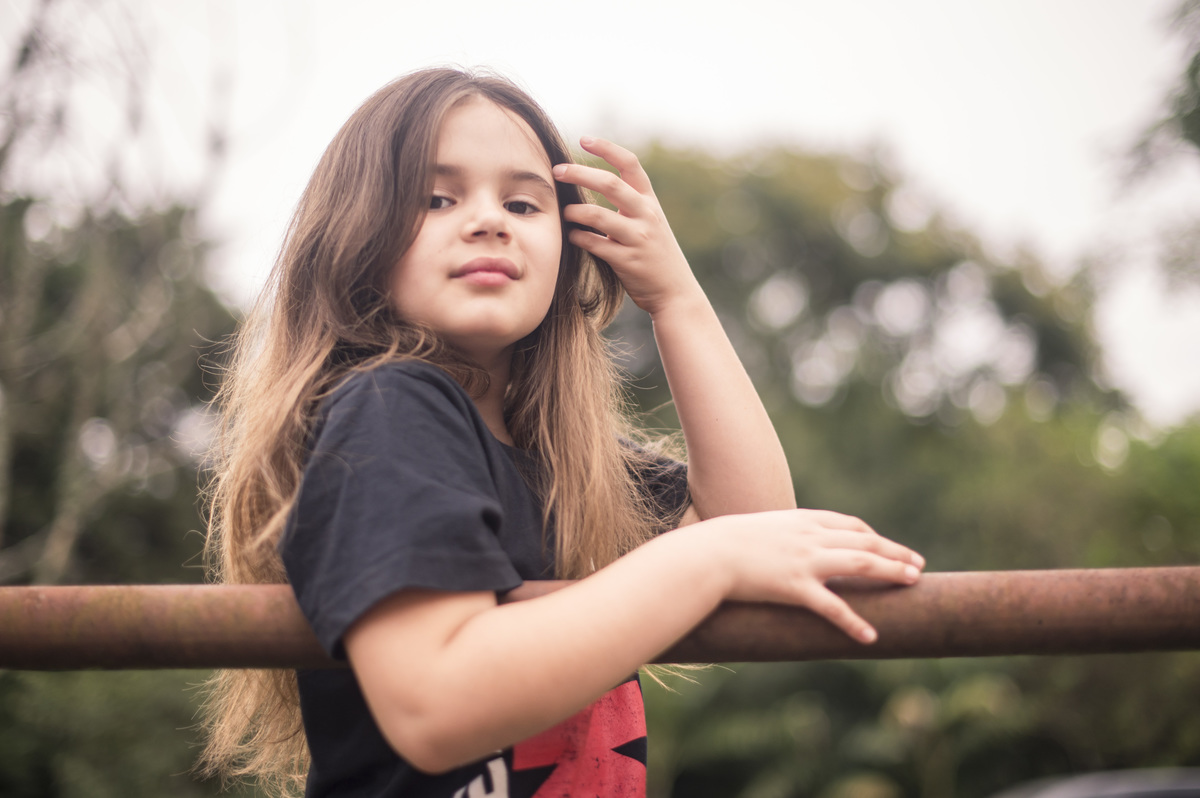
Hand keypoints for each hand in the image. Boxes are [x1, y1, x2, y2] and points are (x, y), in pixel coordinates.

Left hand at [552, 137, 698, 315]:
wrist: (675, 291)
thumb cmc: (654, 254)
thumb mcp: (649, 222)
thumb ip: (627, 204)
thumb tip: (591, 183)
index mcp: (650, 201)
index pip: (630, 164)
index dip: (607, 148)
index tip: (583, 140)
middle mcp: (647, 215)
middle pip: (610, 184)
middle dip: (580, 173)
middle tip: (557, 171)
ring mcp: (638, 238)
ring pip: (599, 215)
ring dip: (576, 211)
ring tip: (564, 212)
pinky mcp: (628, 261)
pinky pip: (596, 244)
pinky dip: (579, 237)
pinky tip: (572, 236)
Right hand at [695, 509, 924, 643]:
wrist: (707, 554)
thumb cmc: (726, 542)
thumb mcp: (762, 529)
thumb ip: (783, 534)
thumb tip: (791, 546)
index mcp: (803, 520)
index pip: (851, 525)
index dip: (875, 538)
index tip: (889, 548)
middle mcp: (810, 537)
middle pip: (864, 542)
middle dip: (895, 553)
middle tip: (918, 566)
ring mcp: (805, 561)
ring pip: (859, 564)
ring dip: (890, 572)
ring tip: (912, 583)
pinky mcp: (794, 587)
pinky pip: (831, 606)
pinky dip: (853, 622)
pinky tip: (869, 636)